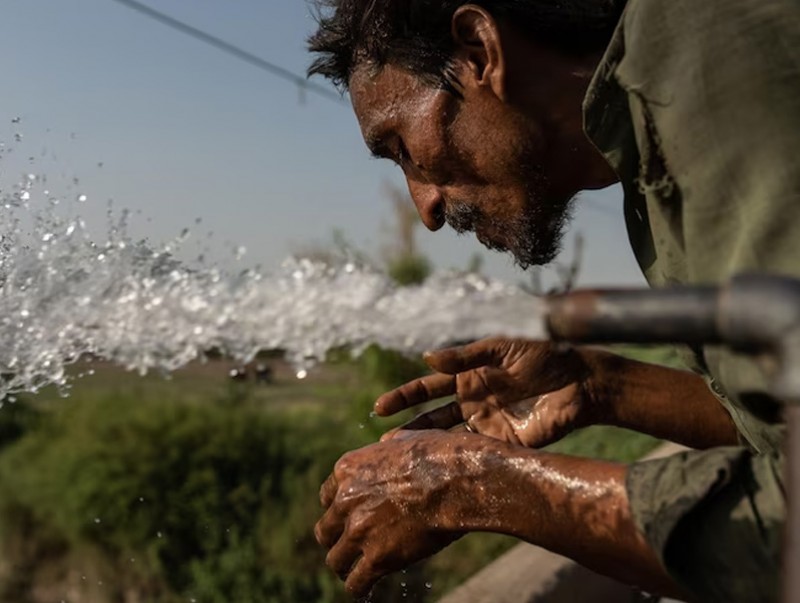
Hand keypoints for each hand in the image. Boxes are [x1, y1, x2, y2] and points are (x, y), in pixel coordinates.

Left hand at [314, 431, 479, 597]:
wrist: (456, 480)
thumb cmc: (440, 455)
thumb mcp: (405, 439)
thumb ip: (388, 448)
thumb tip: (388, 445)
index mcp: (348, 469)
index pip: (327, 496)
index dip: (339, 509)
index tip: (349, 517)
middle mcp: (346, 500)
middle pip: (326, 530)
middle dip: (337, 538)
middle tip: (349, 546)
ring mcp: (359, 530)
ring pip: (335, 560)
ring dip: (345, 565)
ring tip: (355, 571)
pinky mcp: (377, 557)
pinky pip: (356, 583)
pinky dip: (359, 588)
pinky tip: (366, 589)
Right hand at [375, 338, 607, 447]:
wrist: (582, 380)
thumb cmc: (543, 354)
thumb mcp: (501, 347)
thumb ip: (466, 355)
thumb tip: (427, 357)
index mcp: (468, 376)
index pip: (428, 387)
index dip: (404, 397)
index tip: (379, 407)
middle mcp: (472, 401)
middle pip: (432, 417)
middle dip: (408, 428)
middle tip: (383, 443)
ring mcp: (486, 425)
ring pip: (449, 439)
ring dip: (426, 448)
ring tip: (401, 460)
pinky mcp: (504, 444)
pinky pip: (476, 453)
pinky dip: (456, 460)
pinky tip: (438, 468)